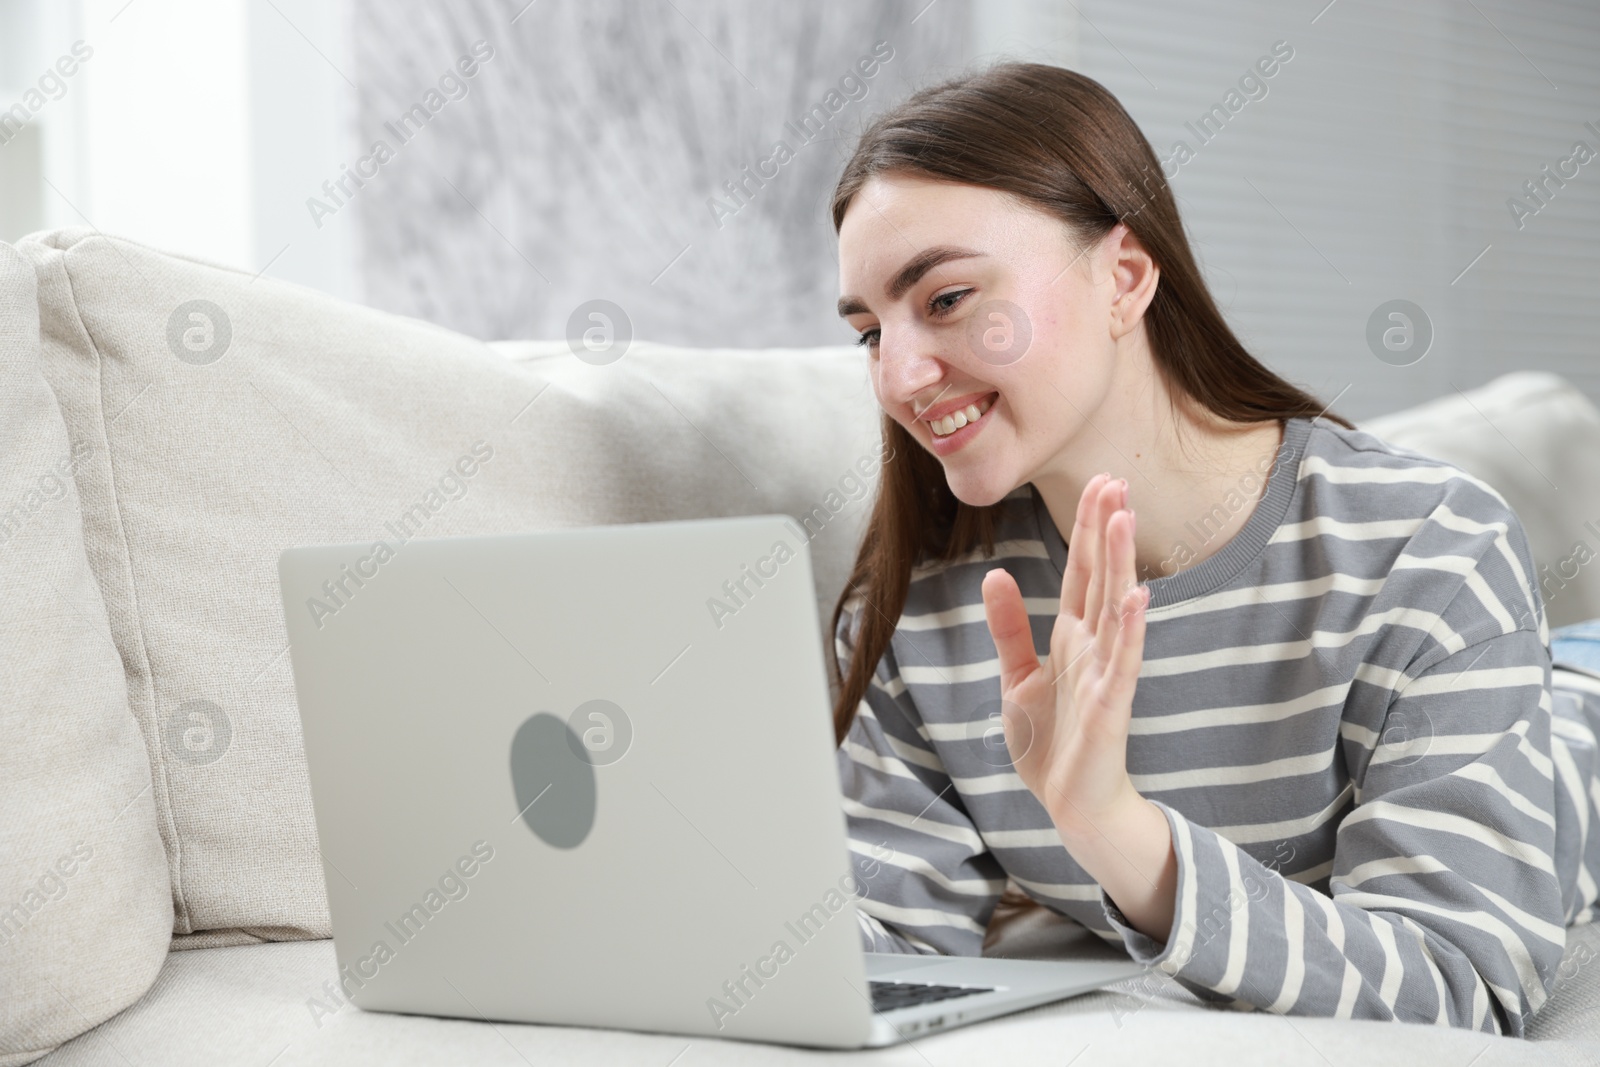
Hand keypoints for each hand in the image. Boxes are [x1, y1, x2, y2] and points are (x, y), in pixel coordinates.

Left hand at [981, 472, 1147, 831]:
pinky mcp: (1111, 706)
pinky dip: (1129, 631)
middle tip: (1117, 479)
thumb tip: (995, 575)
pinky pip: (1123, 662)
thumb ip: (1009, 627)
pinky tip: (1137, 599)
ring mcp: (1106, 673)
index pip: (1083, 572)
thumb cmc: (1051, 742)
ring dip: (1121, 564)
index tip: (1101, 484)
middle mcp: (1093, 646)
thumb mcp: (1017, 676)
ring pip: (1116, 608)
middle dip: (1108, 530)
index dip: (1090, 529)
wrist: (1073, 803)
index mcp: (1071, 636)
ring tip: (1126, 519)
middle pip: (1102, 577)